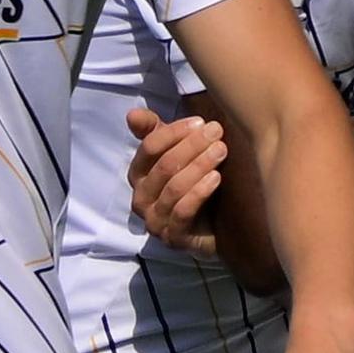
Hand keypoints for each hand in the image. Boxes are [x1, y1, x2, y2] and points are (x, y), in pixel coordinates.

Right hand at [125, 109, 227, 252]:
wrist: (215, 227)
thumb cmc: (193, 184)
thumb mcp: (176, 154)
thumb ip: (155, 132)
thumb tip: (132, 114)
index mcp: (138, 175)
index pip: (149, 148)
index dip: (174, 132)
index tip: (200, 122)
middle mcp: (141, 199)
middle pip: (163, 166)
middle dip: (192, 146)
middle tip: (217, 133)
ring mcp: (155, 221)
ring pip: (174, 188)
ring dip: (199, 165)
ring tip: (221, 151)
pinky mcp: (173, 238)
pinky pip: (183, 212)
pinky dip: (199, 192)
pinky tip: (217, 178)